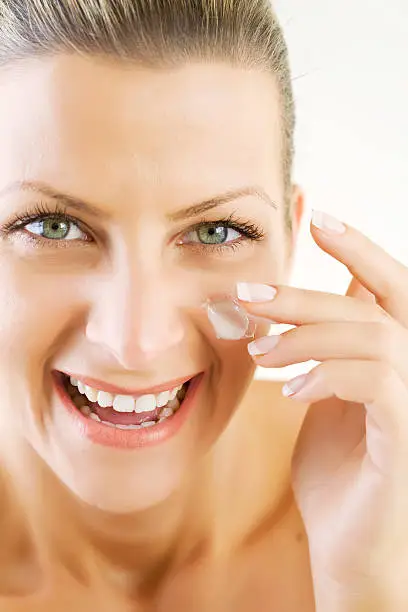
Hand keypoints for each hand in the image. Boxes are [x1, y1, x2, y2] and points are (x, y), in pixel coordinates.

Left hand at [237, 211, 407, 610]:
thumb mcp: (324, 393)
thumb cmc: (335, 467)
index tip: (317, 217)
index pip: (388, 286)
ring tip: (260, 353)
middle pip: (375, 304)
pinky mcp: (407, 435)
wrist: (348, 543)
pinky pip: (380, 383)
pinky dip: (331, 375)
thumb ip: (329, 348)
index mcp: (392, 356)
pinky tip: (292, 390)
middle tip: (249, 295)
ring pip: (375, 335)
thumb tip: (315, 299)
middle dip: (307, 293)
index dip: (358, 247)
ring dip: (308, 337)